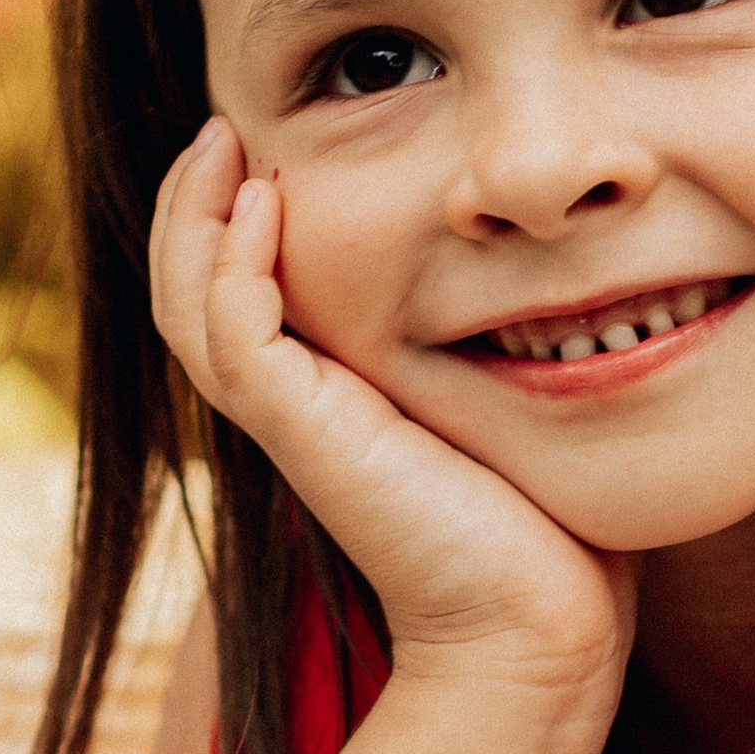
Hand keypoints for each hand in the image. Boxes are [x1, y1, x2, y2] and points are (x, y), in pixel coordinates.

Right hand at [153, 117, 632, 704]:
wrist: (536, 628)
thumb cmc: (546, 527)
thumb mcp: (510, 407)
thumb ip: (499, 347)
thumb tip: (565, 282)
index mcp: (328, 398)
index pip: (238, 292)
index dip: (232, 217)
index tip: (268, 146)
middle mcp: (294, 407)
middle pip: (189, 287)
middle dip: (191, 200)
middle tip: (221, 125)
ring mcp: (290, 420)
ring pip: (189, 301)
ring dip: (193, 213)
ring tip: (222, 140)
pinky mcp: (303, 432)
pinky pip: (235, 329)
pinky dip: (234, 259)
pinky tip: (267, 199)